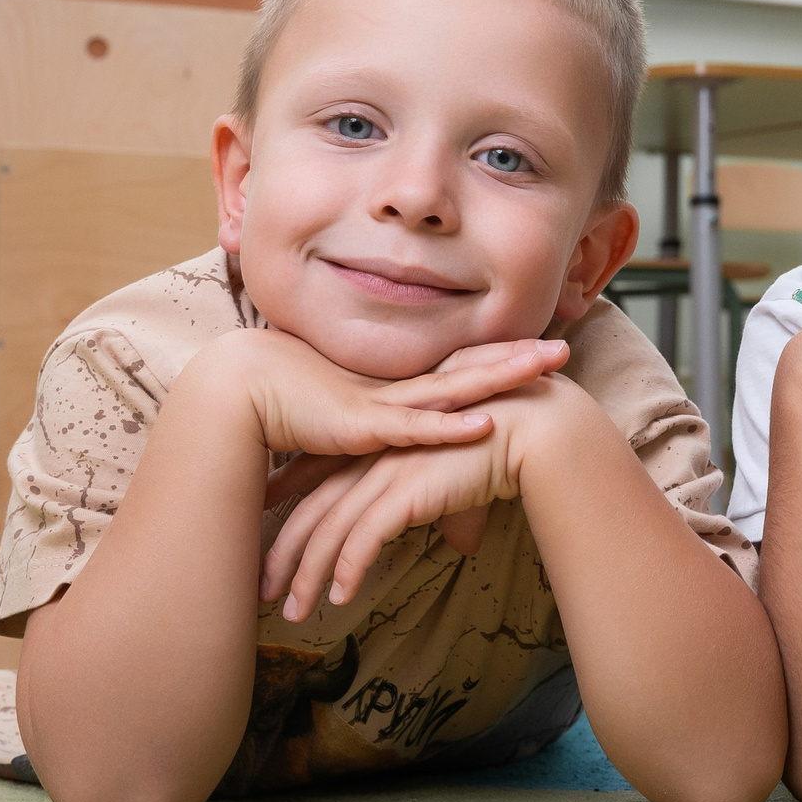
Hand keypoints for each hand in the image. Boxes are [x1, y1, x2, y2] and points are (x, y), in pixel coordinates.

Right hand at [257, 337, 572, 510]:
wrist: (236, 393)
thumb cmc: (284, 408)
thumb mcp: (342, 428)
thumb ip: (371, 439)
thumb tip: (390, 451)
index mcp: (396, 386)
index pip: (458, 367)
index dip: (498, 358)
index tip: (537, 351)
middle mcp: (397, 387)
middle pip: (470, 367)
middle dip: (517, 359)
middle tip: (564, 350)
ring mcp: (384, 403)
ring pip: (456, 388)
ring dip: (501, 377)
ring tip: (544, 367)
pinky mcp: (364, 426)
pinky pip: (416, 428)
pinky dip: (451, 427)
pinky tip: (486, 423)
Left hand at [260, 376, 588, 619]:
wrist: (528, 427)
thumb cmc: (501, 448)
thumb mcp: (461, 484)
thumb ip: (449, 512)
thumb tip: (460, 543)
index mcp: (379, 449)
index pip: (318, 481)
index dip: (286, 507)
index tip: (262, 536)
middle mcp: (372, 460)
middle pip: (311, 513)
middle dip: (282, 556)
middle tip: (262, 591)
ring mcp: (385, 474)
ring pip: (328, 533)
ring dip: (306, 577)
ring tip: (293, 613)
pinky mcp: (404, 492)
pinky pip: (362, 539)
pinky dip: (346, 570)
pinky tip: (338, 597)